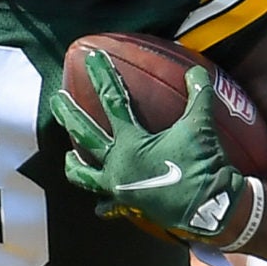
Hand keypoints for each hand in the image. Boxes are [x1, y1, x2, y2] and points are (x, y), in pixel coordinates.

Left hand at [49, 52, 250, 242]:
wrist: (211, 208)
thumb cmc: (203, 165)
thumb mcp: (201, 125)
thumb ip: (198, 94)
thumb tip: (196, 70)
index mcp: (131, 143)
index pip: (112, 102)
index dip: (103, 76)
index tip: (92, 57)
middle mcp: (117, 166)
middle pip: (84, 135)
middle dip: (68, 114)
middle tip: (55, 99)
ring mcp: (118, 189)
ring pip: (85, 177)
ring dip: (74, 165)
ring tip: (67, 157)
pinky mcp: (128, 206)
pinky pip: (108, 206)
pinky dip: (103, 203)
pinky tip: (100, 204)